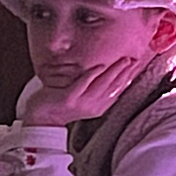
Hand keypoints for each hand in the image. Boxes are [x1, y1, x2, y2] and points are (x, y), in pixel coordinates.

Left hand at [23, 57, 138, 126]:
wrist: (40, 117)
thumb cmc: (59, 103)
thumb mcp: (81, 97)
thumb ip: (93, 89)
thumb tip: (105, 73)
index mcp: (98, 107)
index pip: (117, 91)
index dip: (128, 77)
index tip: (136, 65)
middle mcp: (92, 107)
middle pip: (113, 87)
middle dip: (125, 72)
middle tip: (134, 58)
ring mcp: (81, 104)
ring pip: (102, 85)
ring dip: (114, 71)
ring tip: (123, 59)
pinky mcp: (69, 99)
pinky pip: (83, 84)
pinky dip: (92, 74)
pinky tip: (100, 65)